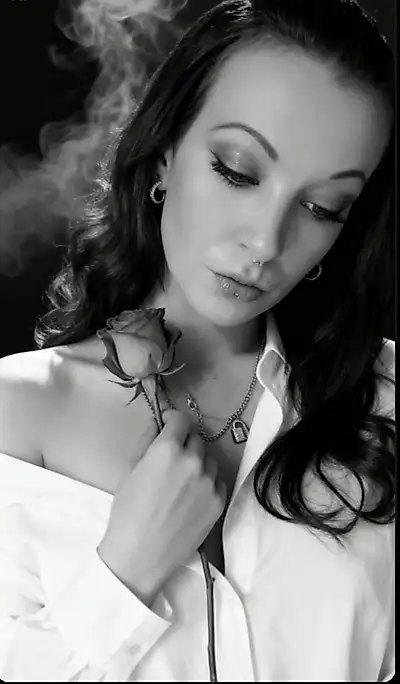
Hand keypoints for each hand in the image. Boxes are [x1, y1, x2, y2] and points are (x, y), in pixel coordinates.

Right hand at [98, 410, 225, 604]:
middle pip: (196, 439)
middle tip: (172, 457)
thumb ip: (148, 441)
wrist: (141, 554)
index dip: (173, 420)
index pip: (181, 419)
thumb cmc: (128, 510)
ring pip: (209, 459)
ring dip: (198, 462)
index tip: (168, 426)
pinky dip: (208, 482)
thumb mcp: (130, 468)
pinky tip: (193, 495)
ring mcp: (210, 482)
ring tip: (183, 479)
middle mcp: (194, 461)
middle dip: (184, 443)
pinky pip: (218, 481)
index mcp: (168, 449)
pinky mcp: (220, 501)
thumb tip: (159, 424)